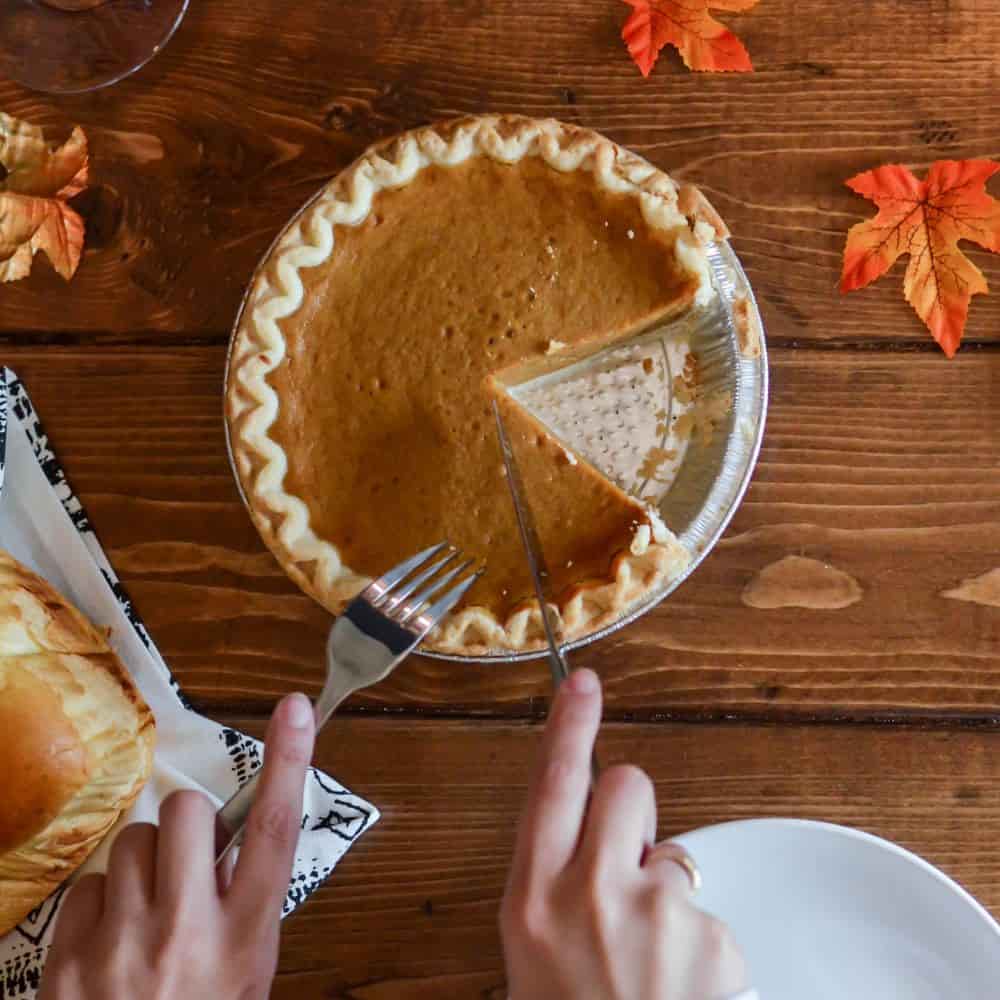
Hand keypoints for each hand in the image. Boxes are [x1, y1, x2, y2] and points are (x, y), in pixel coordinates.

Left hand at [39, 692, 315, 999]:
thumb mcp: (245, 976)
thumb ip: (241, 907)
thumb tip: (224, 848)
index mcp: (245, 938)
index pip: (275, 831)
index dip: (289, 762)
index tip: (296, 708)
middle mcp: (186, 933)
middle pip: (187, 815)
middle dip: (188, 823)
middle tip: (189, 861)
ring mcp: (120, 945)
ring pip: (130, 844)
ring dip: (141, 865)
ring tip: (145, 913)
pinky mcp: (65, 961)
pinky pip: (86, 888)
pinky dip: (99, 905)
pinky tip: (108, 943)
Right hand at [500, 669, 747, 999]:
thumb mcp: (531, 955)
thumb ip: (553, 886)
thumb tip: (585, 841)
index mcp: (532, 898)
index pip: (551, 783)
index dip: (568, 724)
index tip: (581, 680)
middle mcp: (589, 893)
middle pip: (624, 785)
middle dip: (628, 807)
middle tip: (625, 860)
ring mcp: (656, 914)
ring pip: (672, 855)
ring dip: (663, 890)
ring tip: (650, 961)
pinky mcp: (712, 939)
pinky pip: (706, 912)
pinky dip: (698, 942)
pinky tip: (681, 987)